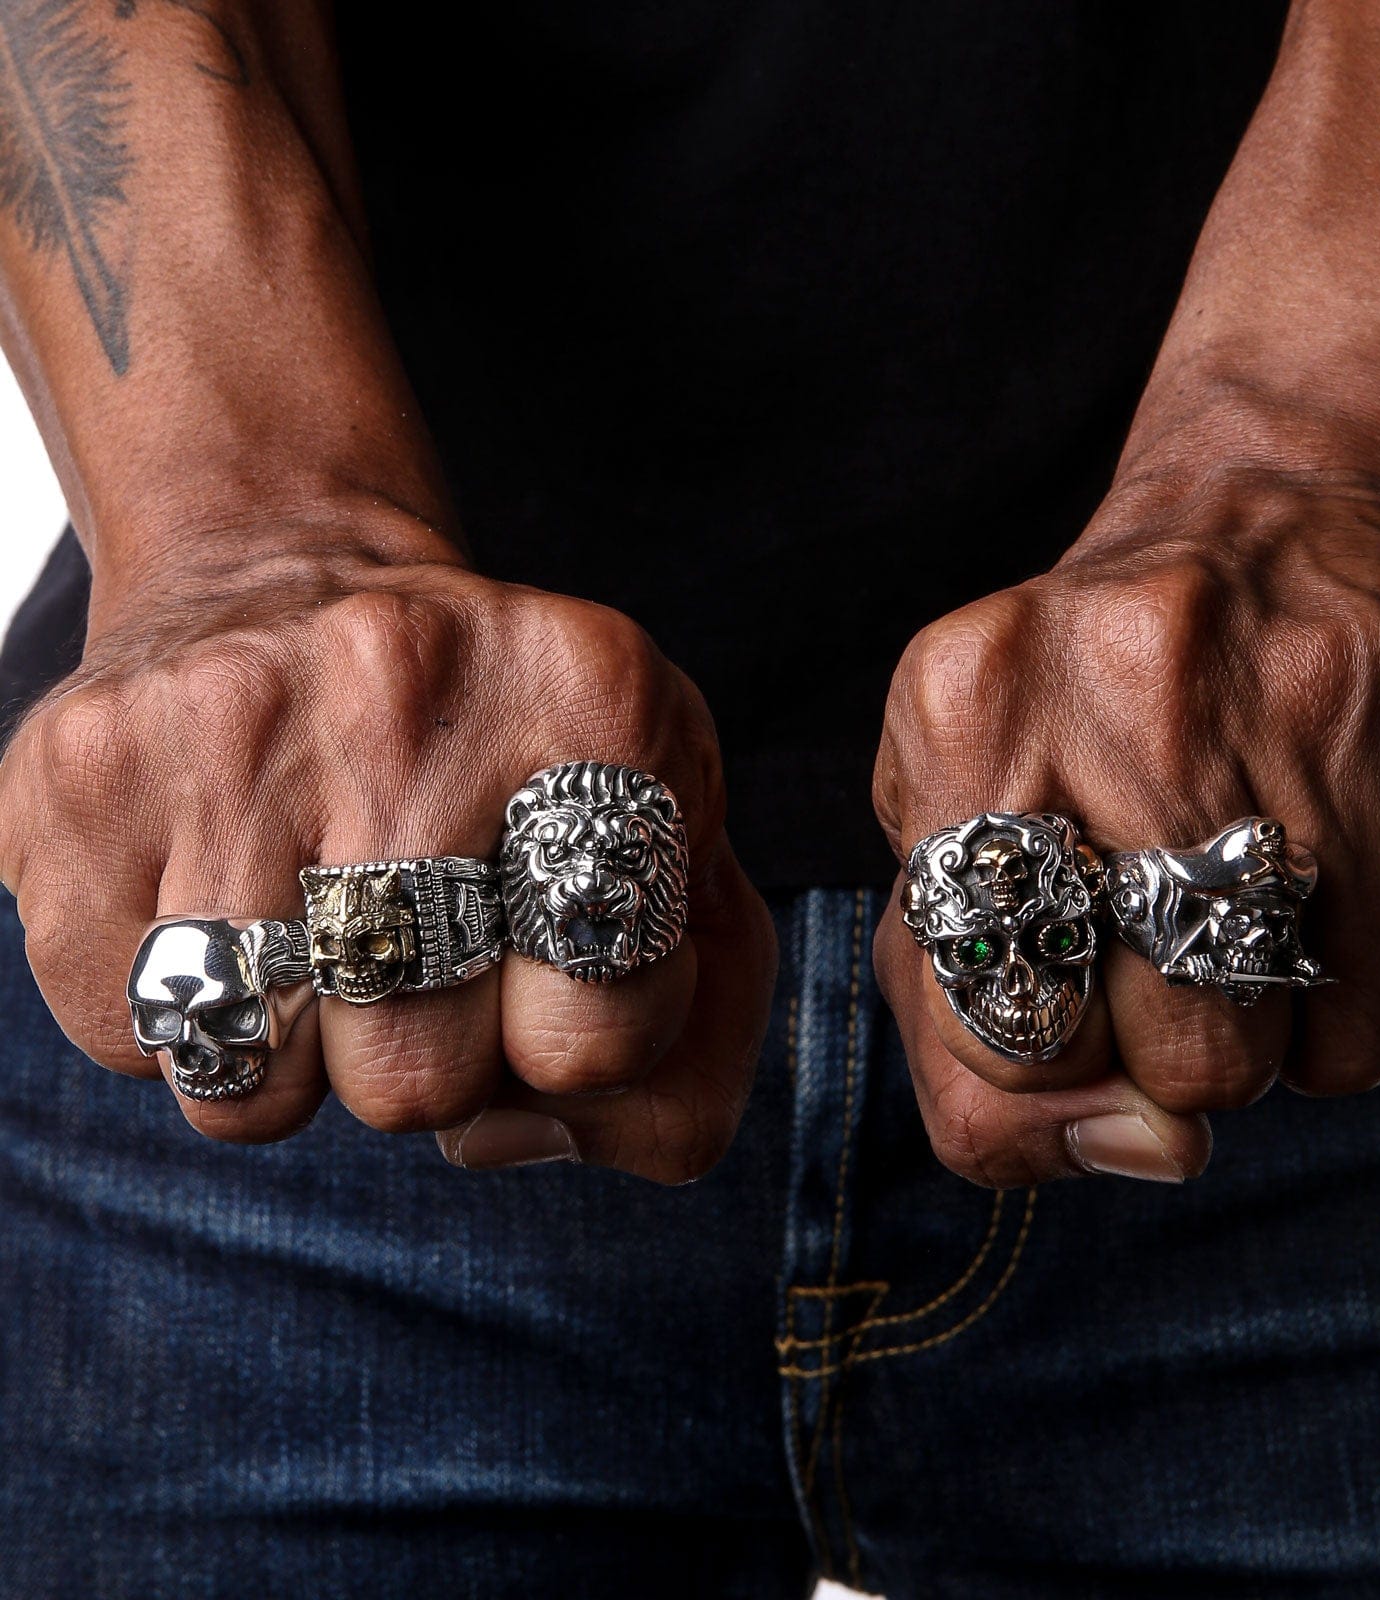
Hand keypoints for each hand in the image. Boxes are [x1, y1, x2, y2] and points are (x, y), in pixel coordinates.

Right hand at [0, 509, 775, 1183]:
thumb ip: (707, 1004)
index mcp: (597, 703)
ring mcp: (230, 725)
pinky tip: (219, 892)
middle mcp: (410, 693)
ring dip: (298, 1050)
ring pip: (254, 1085)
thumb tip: (559, 1137)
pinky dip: (179, 1015)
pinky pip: (125, 1037)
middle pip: (418, 1086)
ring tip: (318, 923)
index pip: (600, 1035)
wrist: (290, 569)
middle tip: (423, 953)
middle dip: (431, 1064)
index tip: (552, 970)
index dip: (580, 1044)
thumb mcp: (657, 821)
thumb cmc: (507, 742)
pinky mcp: (83, 773)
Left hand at [873, 460, 1379, 1187]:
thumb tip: (1146, 1150)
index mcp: (967, 706)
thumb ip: (971, 1058)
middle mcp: (1135, 679)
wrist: (1269, 501)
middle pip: (1193, 1061)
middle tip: (1194, 928)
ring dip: (1315, 1008)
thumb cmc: (1083, 714)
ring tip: (1282, 873)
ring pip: (1347, 1040)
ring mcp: (1315, 679)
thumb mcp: (959, 842)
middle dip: (1196, 1044)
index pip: (1003, 1035)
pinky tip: (1377, 834)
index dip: (1054, 1053)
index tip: (1084, 983)